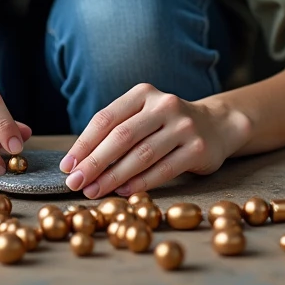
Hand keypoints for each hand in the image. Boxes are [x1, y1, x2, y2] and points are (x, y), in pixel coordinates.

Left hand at [58, 83, 250, 198]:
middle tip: (75, 183)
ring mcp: (184, 125)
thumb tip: (78, 164)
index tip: (67, 166)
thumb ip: (115, 133)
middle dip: (94, 163)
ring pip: (141, 154)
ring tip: (94, 191)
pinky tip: (123, 192)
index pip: (106, 119)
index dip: (83, 144)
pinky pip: (163, 169)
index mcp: (143, 93)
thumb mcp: (142, 116)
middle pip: (121, 136)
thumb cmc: (166, 125)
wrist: (217, 126)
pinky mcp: (198, 148)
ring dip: (114, 176)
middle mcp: (164, 104)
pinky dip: (140, 182)